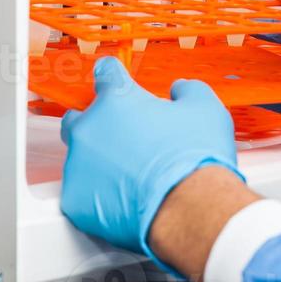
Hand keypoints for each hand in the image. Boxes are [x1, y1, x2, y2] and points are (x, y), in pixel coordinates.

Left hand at [60, 57, 242, 266]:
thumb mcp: (205, 108)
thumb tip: (180, 90)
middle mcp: (90, 128)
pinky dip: (98, 195)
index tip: (115, 80)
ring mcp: (78, 165)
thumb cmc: (195, 157)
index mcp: (118, 100)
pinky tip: (123, 200)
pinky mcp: (75, 200)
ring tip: (130, 176)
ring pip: (79, 158)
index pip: (105, 73)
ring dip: (99, 163)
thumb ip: (187, 91)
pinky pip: (81, 193)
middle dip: (96, 124)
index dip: (113, 76)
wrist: (190, 208)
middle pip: (78, 117)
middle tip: (123, 137)